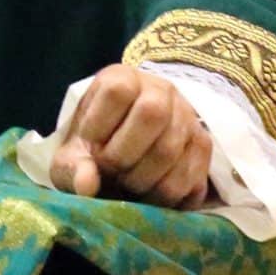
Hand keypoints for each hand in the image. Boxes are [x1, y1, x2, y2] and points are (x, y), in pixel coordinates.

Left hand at [46, 65, 212, 209]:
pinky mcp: (203, 145)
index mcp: (123, 77)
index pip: (116, 90)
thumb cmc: (97, 144)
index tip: (90, 147)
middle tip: (111, 172)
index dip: (98, 125)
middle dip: (123, 156)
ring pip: (170, 150)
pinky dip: (164, 197)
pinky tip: (148, 195)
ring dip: (142, 180)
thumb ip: (72, 167)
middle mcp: (161, 89)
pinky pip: (189, 177)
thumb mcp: (75, 152)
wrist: (127, 147)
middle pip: (151, 114)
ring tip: (126, 184)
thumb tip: (86, 186)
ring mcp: (187, 116)